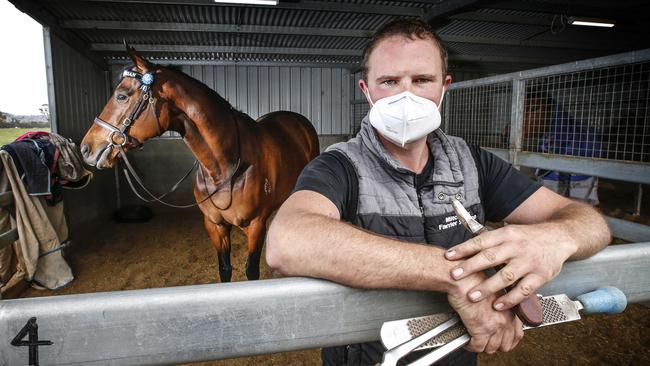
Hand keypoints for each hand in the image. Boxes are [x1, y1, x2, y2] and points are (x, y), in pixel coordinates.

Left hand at [445, 224, 575, 309]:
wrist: (561, 237)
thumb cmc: (529, 237)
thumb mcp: (510, 232)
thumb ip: (490, 241)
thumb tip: (463, 248)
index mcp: (506, 235)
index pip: (481, 241)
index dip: (464, 249)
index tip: (449, 256)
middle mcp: (517, 247)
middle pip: (491, 257)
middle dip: (471, 267)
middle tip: (454, 275)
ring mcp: (530, 262)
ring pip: (506, 276)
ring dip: (488, 287)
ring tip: (472, 296)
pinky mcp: (541, 276)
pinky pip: (524, 290)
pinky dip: (510, 299)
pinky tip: (498, 305)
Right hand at [448, 273, 523, 352]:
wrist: (463, 279)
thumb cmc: (473, 280)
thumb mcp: (494, 293)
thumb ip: (499, 305)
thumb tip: (494, 315)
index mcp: (510, 310)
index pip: (517, 334)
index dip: (508, 341)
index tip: (501, 341)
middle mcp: (505, 319)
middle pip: (505, 345)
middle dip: (495, 347)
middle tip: (486, 344)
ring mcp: (494, 325)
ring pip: (491, 348)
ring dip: (482, 347)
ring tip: (474, 342)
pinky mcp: (480, 329)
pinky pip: (477, 347)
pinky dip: (471, 346)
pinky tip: (466, 341)